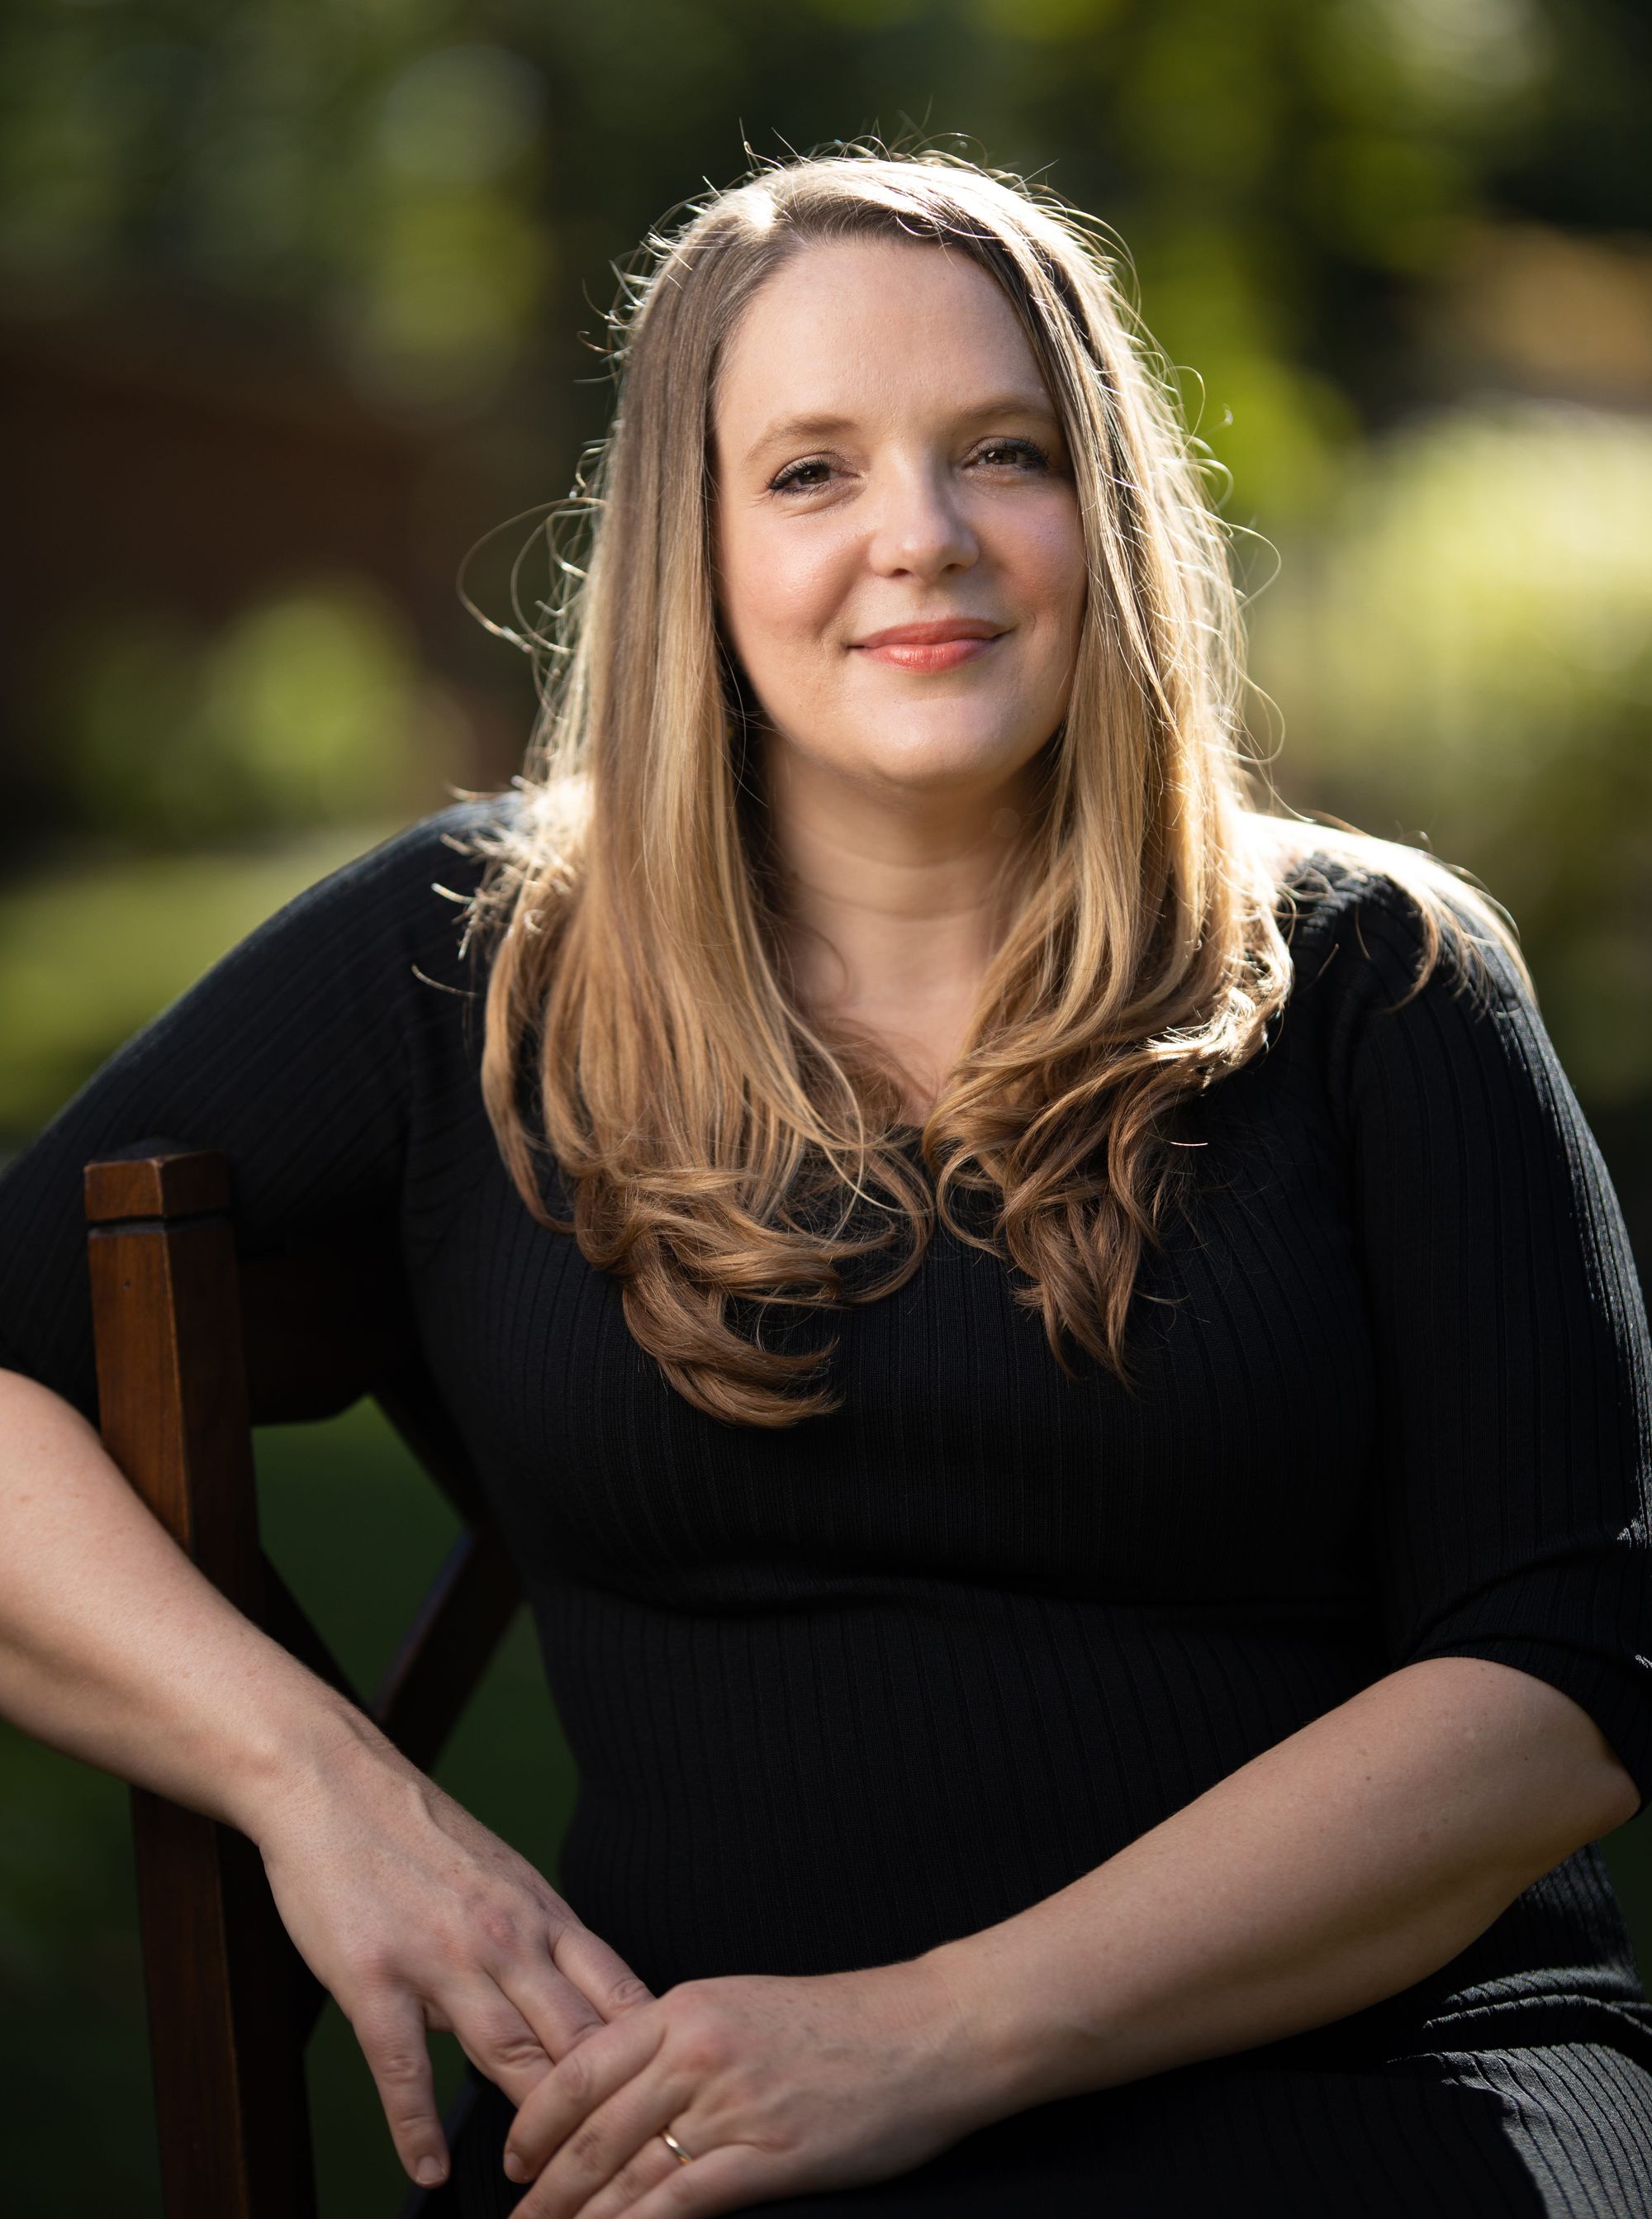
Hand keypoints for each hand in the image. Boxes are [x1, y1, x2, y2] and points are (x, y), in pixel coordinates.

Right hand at [255, 1723, 654, 2189]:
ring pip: (507, 2053)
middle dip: (604, 2109)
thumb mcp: (503, 1878)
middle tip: (621, 2168)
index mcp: (541, 1913)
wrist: (333, 1784)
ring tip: (543, 2187)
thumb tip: (578, 2015)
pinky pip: (403, 2065)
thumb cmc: (419, 1836)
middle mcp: (505, 1936)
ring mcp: (440, 1957)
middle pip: (576, 2037)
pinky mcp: (374, 1976)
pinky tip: (432, 2170)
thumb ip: (541, 1945)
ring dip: (532, 2126)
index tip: (673, 2110)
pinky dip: (418, 2125)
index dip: (651, 2061)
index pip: (619, 1997)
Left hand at [498, 1958, 989, 2216]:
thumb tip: (626, 2092)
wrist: (930, 2031)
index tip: (516, 2159)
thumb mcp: (746, 2007)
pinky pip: (676, 2206)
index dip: (534, 2123)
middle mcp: (695, 2051)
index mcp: (686, 2008)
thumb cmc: (848, 2023)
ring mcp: (729, 2106)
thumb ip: (683, 2043)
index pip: (580, 2068)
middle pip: (590, 2131)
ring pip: (623, 2174)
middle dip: (542, 2189)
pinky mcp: (765, 2158)